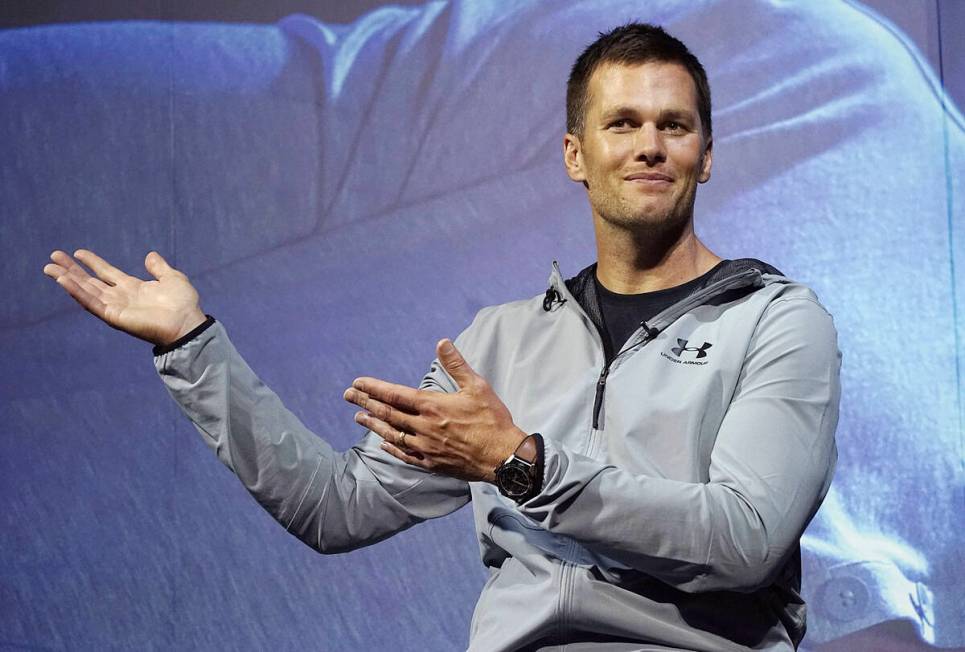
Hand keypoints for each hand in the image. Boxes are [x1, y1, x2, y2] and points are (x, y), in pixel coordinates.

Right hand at [43, 249, 205, 345]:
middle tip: (53, 257)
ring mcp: (115, 307)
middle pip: (90, 281)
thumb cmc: (183, 304)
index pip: (107, 273)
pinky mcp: (114, 316)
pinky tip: (64, 281)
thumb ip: (159, 268)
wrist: (187, 322)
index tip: (78, 252)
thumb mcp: (172, 278)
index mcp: (133, 287)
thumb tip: (150, 255)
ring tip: (50, 268)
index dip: (93, 262)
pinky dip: (77, 293)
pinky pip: (91, 303)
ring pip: (86, 291)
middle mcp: (121, 297)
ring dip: (68, 280)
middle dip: (71, 270)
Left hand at [343, 339, 526, 482]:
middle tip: (348, 396)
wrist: (503, 457)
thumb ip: (456, 364)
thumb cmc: (492, 420)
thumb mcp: (477, 386)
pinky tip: (383, 444)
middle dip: (365, 403)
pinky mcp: (432, 463)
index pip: (394, 394)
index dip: (373, 388)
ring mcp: (426, 447)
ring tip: (358, 418)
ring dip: (373, 425)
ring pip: (392, 434)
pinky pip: (406, 455)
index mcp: (432, 406)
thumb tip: (442, 342)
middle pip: (387, 413)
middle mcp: (424, 427)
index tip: (357, 382)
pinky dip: (391, 448)